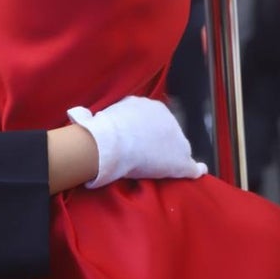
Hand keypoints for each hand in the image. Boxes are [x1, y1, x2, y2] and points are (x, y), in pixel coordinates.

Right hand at [68, 96, 206, 188]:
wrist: (112, 143)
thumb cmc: (105, 128)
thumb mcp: (106, 112)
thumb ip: (105, 114)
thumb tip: (82, 116)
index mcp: (152, 107)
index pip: (153, 120)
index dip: (144, 131)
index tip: (134, 139)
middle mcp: (168, 119)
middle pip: (168, 133)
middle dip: (158, 141)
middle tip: (142, 152)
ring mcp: (177, 140)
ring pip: (177, 148)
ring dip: (169, 154)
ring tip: (157, 164)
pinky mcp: (180, 161)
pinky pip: (192, 167)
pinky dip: (195, 169)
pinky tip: (197, 171)